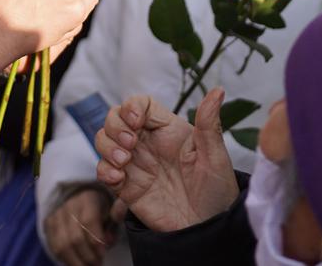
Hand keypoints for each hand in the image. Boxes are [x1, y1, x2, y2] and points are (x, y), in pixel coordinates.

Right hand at [43, 188, 114, 265]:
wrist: (79, 198)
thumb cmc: (99, 209)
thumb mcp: (111, 211)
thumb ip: (114, 222)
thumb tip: (110, 236)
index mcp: (87, 198)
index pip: (89, 221)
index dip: (96, 242)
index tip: (103, 254)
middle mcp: (68, 206)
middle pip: (74, 238)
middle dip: (88, 257)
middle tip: (97, 264)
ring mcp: (56, 215)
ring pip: (61, 246)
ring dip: (75, 262)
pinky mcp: (48, 224)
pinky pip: (53, 247)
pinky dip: (65, 259)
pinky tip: (76, 261)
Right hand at [95, 87, 237, 231]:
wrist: (207, 230)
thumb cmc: (217, 192)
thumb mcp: (215, 157)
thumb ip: (209, 123)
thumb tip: (218, 90)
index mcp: (168, 130)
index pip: (140, 104)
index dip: (131, 107)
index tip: (135, 121)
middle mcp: (148, 143)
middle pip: (115, 117)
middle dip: (115, 126)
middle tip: (130, 144)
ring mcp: (135, 164)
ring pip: (104, 140)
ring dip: (107, 146)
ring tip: (124, 162)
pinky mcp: (126, 186)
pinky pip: (103, 170)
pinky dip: (104, 170)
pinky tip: (119, 178)